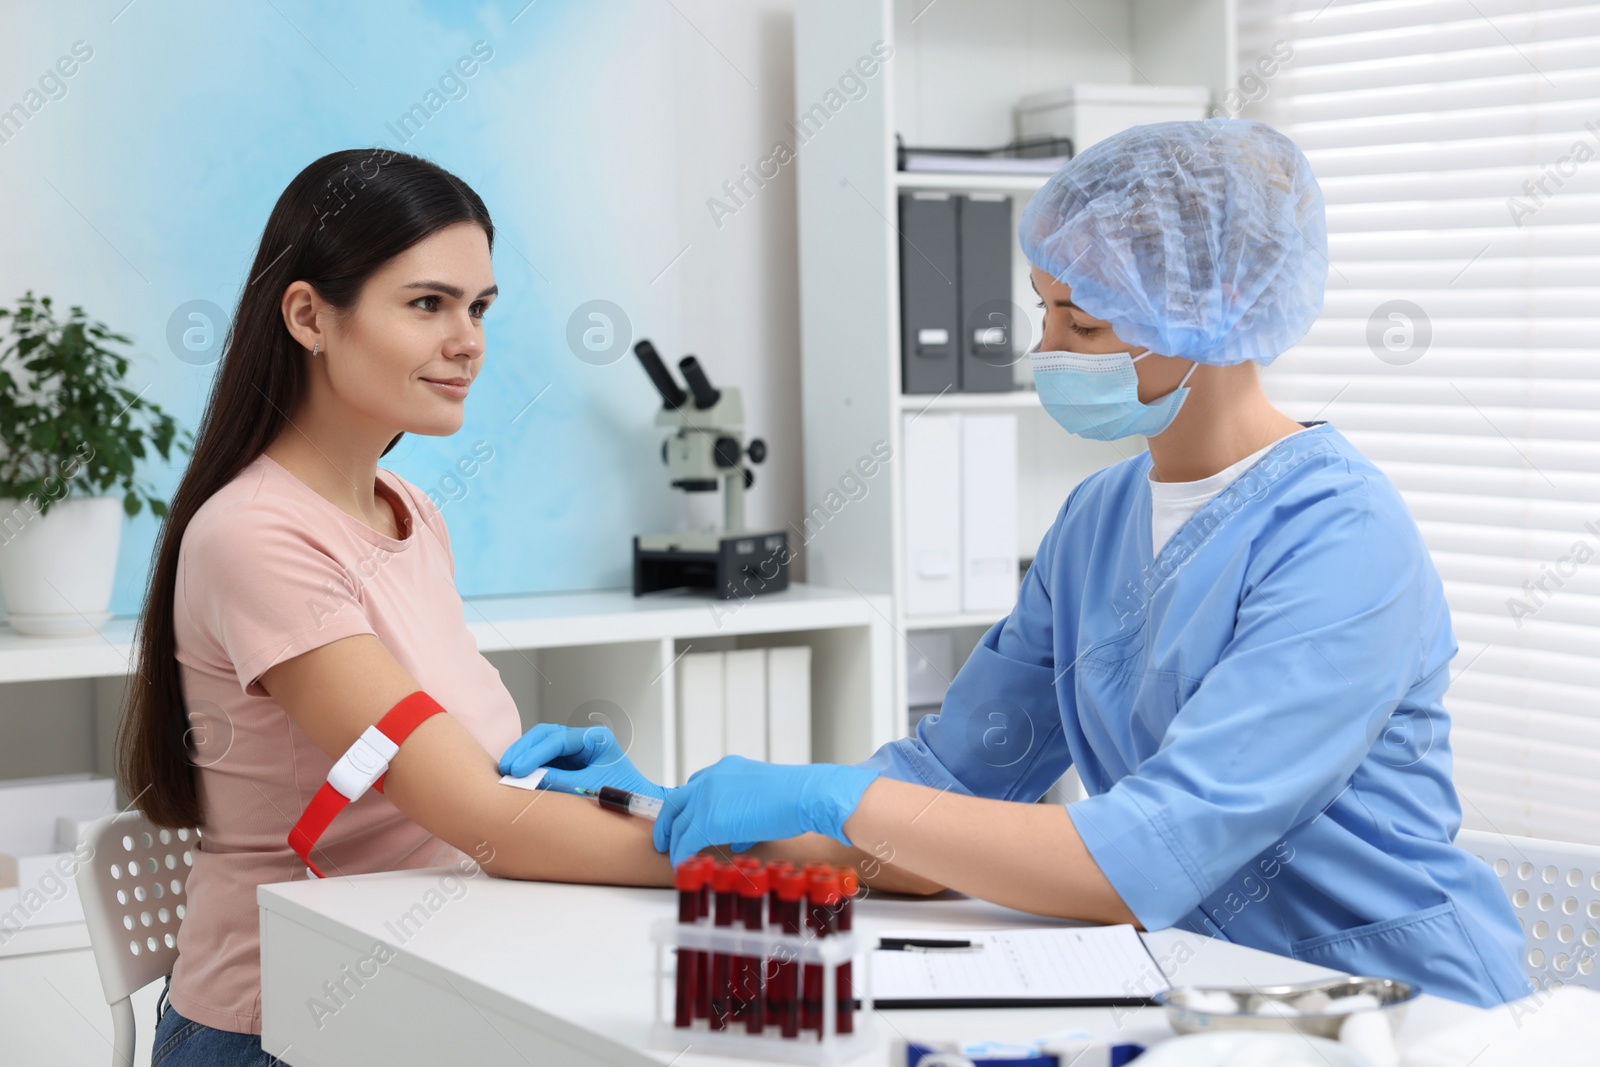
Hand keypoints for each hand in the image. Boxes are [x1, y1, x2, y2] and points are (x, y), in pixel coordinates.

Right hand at [497, 723, 665, 799]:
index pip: (557, 739)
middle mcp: (582, 741)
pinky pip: (543, 761)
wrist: (638, 809)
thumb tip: (527, 781)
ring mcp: (573, 751)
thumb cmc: (622, 796)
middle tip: (505, 769)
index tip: (517, 769)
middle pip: (544, 736)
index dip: (534, 753)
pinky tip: (515, 778)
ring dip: (523, 758)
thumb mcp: (588, 788)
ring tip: (505, 773)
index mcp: (595, 739)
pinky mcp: (566, 764)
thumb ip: (558, 782)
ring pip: (540, 746)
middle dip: (523, 750)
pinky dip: (528, 768)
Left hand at [651, 755, 877, 866]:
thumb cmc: (795, 798)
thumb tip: (737, 838)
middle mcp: (711, 779)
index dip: (687, 806)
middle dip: (668, 822)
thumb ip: (744, 814)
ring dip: (672, 841)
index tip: (685, 819)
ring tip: (672, 855)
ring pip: (677, 822)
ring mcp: (707, 797)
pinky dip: (681, 854)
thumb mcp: (763, 797)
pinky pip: (685, 841)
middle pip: (676, 801)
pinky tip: (681, 864)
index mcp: (725, 769)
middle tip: (665, 838)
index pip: (695, 786)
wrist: (804, 795)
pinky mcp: (708, 819)